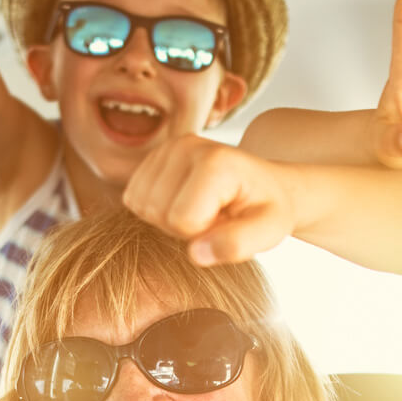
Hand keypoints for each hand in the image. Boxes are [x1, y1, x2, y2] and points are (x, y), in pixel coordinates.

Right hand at [124, 135, 300, 266]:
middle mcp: (186, 146)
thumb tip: (196, 254)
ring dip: (168, 219)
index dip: (202, 234)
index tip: (226, 222)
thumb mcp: (268, 232)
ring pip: (140, 206)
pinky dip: (157, 209)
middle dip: (183, 228)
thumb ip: (237, 245)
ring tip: (203, 210)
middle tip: (215, 217)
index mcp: (216, 162)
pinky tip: (186, 202)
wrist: (266, 185)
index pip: (181, 220)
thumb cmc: (267, 209)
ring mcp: (166, 148)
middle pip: (156, 212)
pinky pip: (133, 198)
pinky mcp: (153, 156)